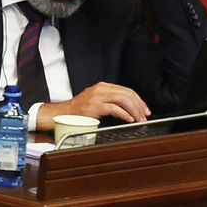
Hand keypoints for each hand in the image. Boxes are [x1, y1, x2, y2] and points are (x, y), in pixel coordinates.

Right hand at [35, 82, 150, 130]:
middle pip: (127, 93)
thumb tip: (128, 109)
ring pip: (123, 99)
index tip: (144, 109)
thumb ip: (110, 101)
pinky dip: (124, 114)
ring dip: (134, 110)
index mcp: (103, 86)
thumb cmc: (78, 111)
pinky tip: (129, 119)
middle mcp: (101, 89)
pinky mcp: (94, 106)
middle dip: (139, 105)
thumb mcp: (96, 102)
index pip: (126, 90)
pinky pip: (114, 108)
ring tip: (138, 118)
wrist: (62, 114)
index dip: (138, 100)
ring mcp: (97, 96)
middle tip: (144, 115)